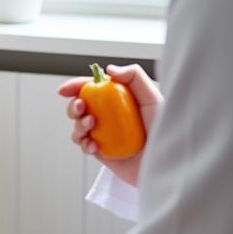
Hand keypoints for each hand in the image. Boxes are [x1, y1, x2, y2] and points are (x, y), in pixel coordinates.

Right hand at [58, 64, 162, 185]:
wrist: (166, 163)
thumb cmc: (165, 129)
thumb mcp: (153, 96)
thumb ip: (134, 76)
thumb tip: (108, 70)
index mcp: (118, 99)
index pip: (93, 88)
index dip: (76, 86)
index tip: (65, 90)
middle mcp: (109, 115)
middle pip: (80, 106)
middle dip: (73, 106)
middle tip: (81, 108)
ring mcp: (104, 134)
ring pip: (77, 126)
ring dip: (78, 124)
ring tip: (91, 126)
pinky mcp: (102, 153)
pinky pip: (84, 145)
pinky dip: (83, 143)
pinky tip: (93, 145)